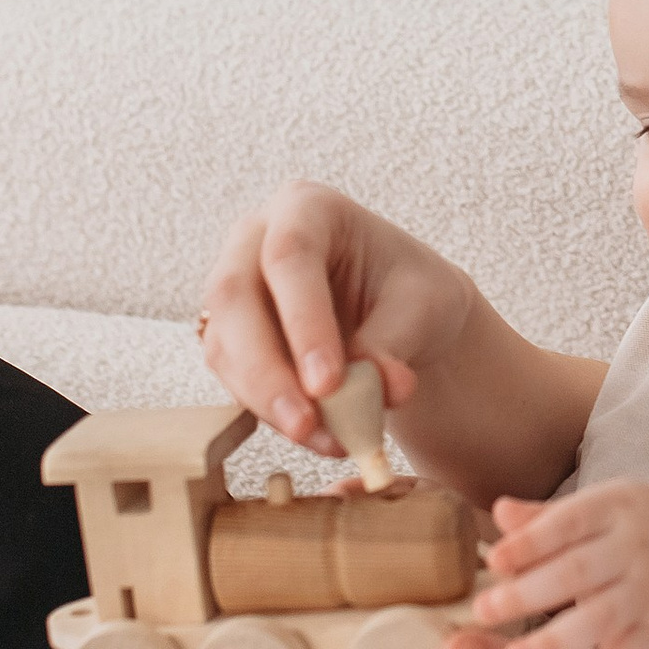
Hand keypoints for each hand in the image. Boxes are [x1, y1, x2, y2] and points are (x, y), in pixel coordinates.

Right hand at [195, 180, 468, 455]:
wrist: (402, 313)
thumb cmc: (412, 291)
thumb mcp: (423, 306)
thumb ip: (395, 342)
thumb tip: (383, 389)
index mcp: (307, 207)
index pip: (290, 255)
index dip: (303, 321)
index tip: (329, 383)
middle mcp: (255, 238)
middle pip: (234, 297)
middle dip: (268, 370)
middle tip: (306, 425)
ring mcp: (234, 287)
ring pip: (225, 344)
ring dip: (269, 402)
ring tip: (326, 440)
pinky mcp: (230, 336)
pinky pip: (233, 377)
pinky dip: (271, 413)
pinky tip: (316, 435)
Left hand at [468, 482, 648, 648]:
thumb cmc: (644, 530)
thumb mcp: (606, 508)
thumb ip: (550, 517)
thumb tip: (498, 515)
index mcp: (615, 507)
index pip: (569, 521)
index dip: (531, 541)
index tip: (494, 560)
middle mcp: (635, 547)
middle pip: (578, 571)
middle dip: (529, 592)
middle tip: (481, 611)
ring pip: (600, 620)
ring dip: (554, 642)